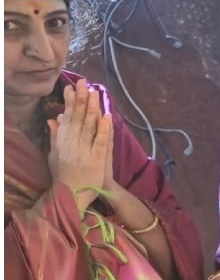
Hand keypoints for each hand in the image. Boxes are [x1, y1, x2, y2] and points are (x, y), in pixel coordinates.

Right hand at [47, 79, 108, 207]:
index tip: (71, 86)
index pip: (67, 117)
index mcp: (62, 142)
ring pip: (89, 127)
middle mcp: (71, 145)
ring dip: (92, 109)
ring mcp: (84, 152)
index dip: (69, 101)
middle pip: (77, 118)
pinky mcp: (96, 161)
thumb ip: (55, 137)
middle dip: (81, 99)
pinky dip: (103, 130)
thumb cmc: (63, 176)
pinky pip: (100, 143)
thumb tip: (53, 118)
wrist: (71, 197)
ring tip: (95, 93)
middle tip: (84, 82)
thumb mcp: (54, 155)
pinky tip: (106, 117)